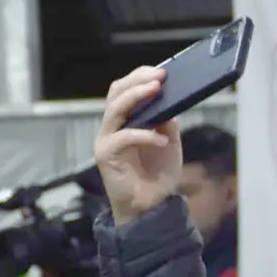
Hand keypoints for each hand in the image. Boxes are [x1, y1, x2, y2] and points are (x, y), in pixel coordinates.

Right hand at [94, 67, 181, 224]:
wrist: (151, 206)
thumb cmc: (157, 175)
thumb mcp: (169, 143)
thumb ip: (167, 122)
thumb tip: (170, 102)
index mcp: (126, 121)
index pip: (125, 90)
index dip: (140, 77)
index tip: (161, 71)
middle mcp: (112, 127)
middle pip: (116, 93)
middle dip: (137, 81)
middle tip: (159, 76)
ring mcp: (106, 140)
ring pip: (115, 109)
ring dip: (136, 97)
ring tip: (156, 90)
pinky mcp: (106, 155)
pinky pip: (124, 137)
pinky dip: (145, 135)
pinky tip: (162, 140)